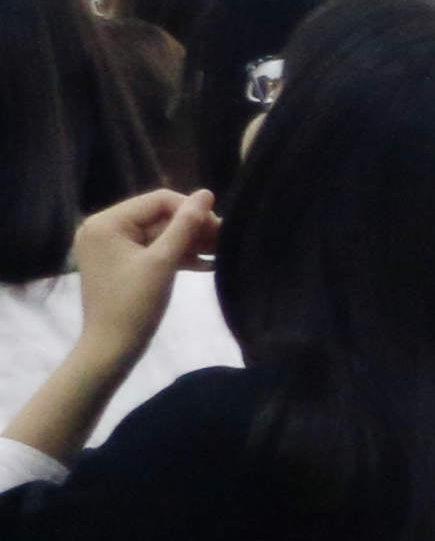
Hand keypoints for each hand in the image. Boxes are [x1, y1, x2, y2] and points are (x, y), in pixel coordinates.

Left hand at [65, 190, 212, 364]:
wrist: (112, 347)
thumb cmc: (135, 304)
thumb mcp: (164, 261)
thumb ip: (186, 225)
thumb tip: (207, 193)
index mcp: (106, 223)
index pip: (159, 200)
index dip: (192, 211)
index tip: (220, 230)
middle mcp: (103, 228)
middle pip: (159, 216)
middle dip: (193, 229)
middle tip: (224, 243)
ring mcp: (110, 246)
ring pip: (159, 234)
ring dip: (189, 242)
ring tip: (220, 253)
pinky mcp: (118, 263)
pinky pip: (151, 250)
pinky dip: (176, 255)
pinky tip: (206, 264)